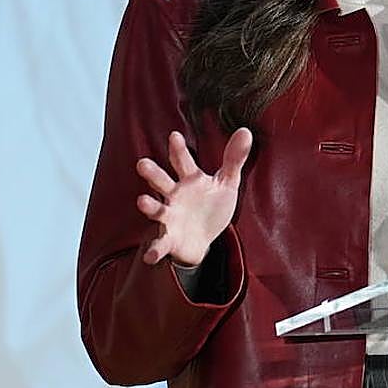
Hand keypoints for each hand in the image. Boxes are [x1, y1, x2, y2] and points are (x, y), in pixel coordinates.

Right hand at [135, 128, 252, 265]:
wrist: (204, 239)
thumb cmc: (211, 206)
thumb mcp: (226, 183)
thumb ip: (233, 159)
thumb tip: (245, 131)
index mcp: (190, 180)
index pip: (184, 162)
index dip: (179, 149)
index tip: (175, 136)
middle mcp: (175, 196)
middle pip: (162, 182)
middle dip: (152, 173)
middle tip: (142, 163)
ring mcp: (170, 217)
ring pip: (157, 210)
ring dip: (149, 206)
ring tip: (141, 201)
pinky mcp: (170, 239)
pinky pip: (161, 244)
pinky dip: (155, 250)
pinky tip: (150, 256)